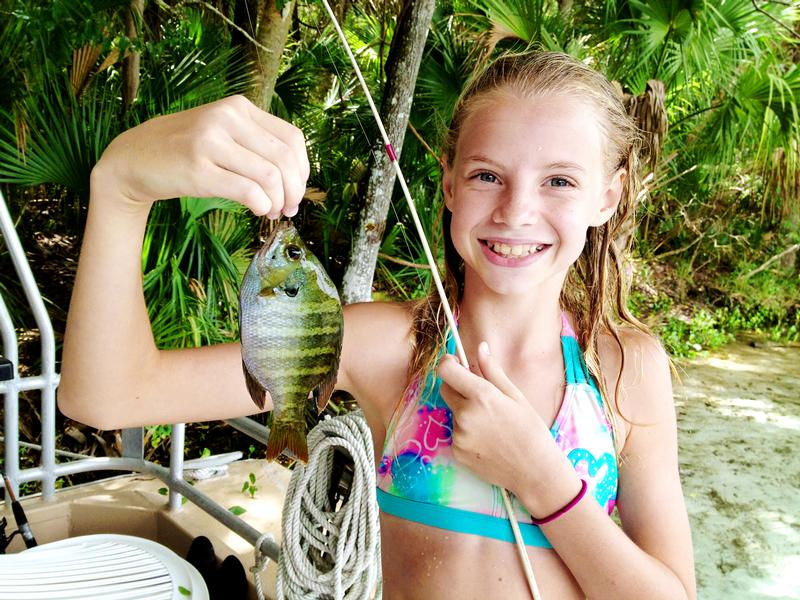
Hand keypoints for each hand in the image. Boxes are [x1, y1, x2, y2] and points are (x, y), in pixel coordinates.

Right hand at [93, 95, 309, 218]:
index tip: (297, 190)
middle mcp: (226, 118)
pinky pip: (247, 190)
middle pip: (285, 158)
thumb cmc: (185, 151)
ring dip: (278, 201)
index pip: (292, 138)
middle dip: (294, 190)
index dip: (303, 170)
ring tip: (272, 212)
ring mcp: (210, 141)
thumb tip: (297, 179)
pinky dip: (261, 205)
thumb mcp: (222, 133)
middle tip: (289, 208)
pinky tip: (258, 211)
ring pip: (269, 175)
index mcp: (238, 107)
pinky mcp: (197, 169)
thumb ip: (256, 144)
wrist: (133, 158)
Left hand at [437, 342, 573, 503]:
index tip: (455, 363)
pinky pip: (456, 433)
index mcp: (481, 396)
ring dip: (465, 412)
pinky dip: (467, 432)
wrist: (535, 471)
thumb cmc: (530, 430)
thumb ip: (493, 371)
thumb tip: (480, 347)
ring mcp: (459, 435)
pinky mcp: (457, 451)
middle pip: (446, 389)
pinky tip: (488, 440)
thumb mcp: (516, 396)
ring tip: (491, 424)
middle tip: (481, 395)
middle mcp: (465, 414)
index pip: (446, 370)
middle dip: (458, 386)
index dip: (448, 364)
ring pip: (454, 412)